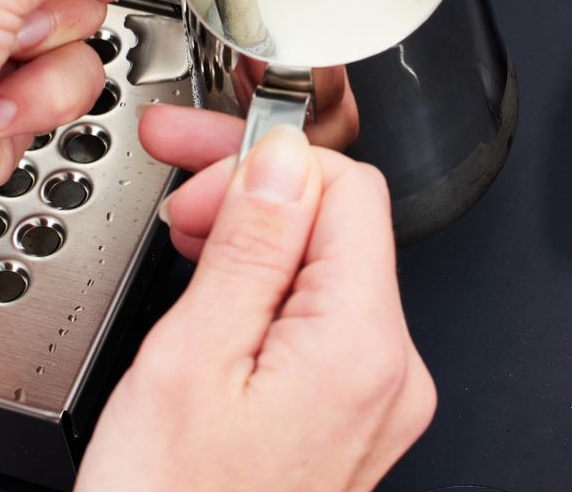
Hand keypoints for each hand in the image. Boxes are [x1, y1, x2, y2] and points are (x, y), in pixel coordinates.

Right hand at [78, 124, 435, 491]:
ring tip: (187, 240)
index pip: (348, 188)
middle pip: (340, 224)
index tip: (200, 171)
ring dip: (256, 235)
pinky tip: (216, 289)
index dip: (265, 163)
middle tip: (181, 181)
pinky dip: (266, 288)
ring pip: (326, 267)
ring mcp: (375, 398)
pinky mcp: (349, 414)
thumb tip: (281, 158)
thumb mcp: (191, 359)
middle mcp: (389, 372)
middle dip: (256, 189)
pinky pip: (319, 319)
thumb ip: (251, 245)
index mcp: (361, 347)